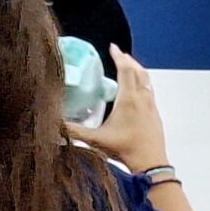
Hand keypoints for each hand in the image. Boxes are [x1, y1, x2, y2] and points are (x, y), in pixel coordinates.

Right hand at [67, 45, 172, 173]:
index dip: (119, 57)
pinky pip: (149, 90)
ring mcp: (151, 105)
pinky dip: (142, 82)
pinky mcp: (155, 113)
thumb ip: (74, 131)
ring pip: (146, 80)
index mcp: (128, 99)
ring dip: (137, 70)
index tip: (113, 47)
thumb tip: (54, 125)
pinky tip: (137, 89)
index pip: (125, 70)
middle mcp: (142, 98)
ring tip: (128, 65)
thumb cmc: (124, 149)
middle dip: (128, 60)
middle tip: (118, 53)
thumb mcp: (96, 139)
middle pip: (137, 71)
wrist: (150, 162)